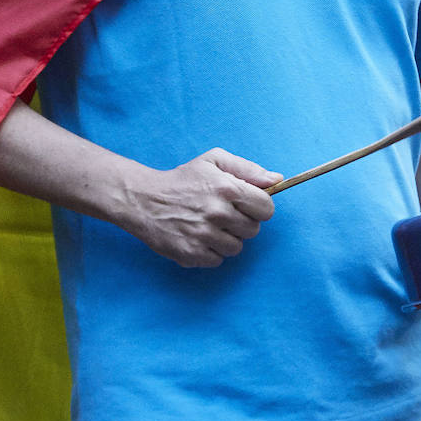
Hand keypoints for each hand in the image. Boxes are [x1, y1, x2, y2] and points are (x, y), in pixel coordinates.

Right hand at [125, 148, 282, 268]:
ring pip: (237, 248)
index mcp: (228, 188)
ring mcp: (204, 235)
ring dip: (226, 239)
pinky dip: (210, 251)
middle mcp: (218, 212)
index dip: (258, 207)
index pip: (267, 209)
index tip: (246, 206)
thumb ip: (248, 169)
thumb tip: (277, 179)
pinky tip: (198, 237)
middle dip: (241, 223)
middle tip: (222, 214)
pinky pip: (218, 260)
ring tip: (208, 226)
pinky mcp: (192, 253)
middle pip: (253, 230)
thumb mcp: (214, 161)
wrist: (144, 200)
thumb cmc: (182, 179)